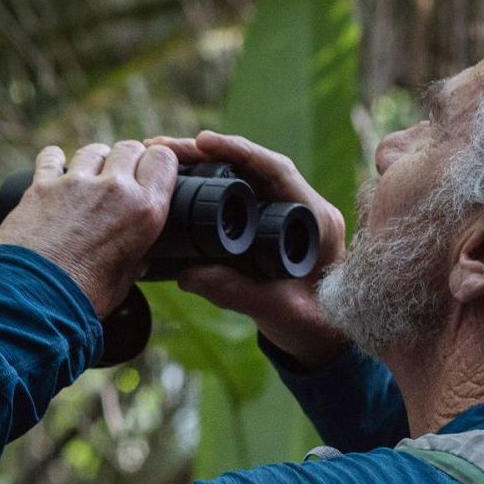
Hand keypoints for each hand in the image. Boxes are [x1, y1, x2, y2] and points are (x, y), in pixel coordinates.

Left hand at [0, 139, 179, 317]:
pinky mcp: (42, 186)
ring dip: (94, 161)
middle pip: (129, 148)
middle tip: (118, 179)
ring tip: (87, 179)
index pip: (163, 159)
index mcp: (144, 210)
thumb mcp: (125, 280)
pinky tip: (54, 170)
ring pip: (93, 150)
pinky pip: (51, 157)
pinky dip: (54, 161)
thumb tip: (140, 258)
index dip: (158, 164)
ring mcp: (76, 184)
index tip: (150, 173)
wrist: (33, 301)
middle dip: (126, 160)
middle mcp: (114, 189)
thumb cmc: (83, 298)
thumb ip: (136, 260)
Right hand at [149, 130, 352, 368]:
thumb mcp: (277, 313)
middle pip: (252, 167)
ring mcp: (284, 216)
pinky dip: (206, 185)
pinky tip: (177, 181)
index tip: (203, 141)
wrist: (322, 342)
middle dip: (208, 152)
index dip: (240, 151)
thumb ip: (238, 293)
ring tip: (161, 157)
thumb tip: (186, 275)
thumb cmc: (312, 327)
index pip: (277, 170)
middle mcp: (302, 209)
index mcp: (316, 221)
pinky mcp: (267, 226)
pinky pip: (236, 196)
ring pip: (241, 178)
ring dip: (203, 165)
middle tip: (163, 147)